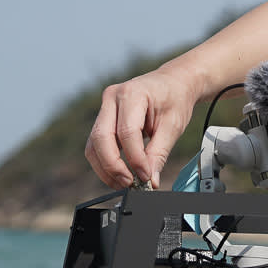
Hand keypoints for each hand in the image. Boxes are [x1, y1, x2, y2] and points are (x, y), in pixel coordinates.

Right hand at [85, 65, 205, 189]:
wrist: (173, 82)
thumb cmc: (174, 98)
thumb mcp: (173, 126)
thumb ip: (159, 153)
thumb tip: (150, 181)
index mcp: (132, 93)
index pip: (127, 132)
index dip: (135, 159)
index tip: (146, 177)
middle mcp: (112, 97)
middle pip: (102, 138)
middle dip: (113, 166)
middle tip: (130, 184)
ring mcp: (104, 107)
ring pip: (94, 145)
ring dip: (106, 168)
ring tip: (124, 183)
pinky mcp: (103, 118)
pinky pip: (96, 144)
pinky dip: (105, 162)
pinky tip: (119, 173)